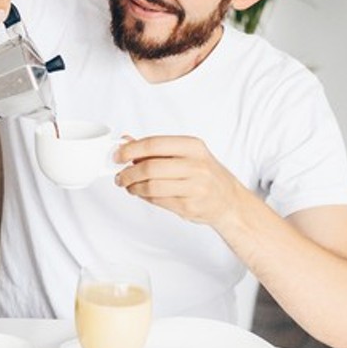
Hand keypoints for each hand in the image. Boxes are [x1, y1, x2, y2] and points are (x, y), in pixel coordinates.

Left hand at [115, 135, 246, 227]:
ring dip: (133, 187)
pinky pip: (157, 200)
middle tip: (119, 176)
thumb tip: (126, 141)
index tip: (117, 155)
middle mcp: (196, 165)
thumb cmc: (205, 175)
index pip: (154, 144)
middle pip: (150, 167)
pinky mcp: (189, 206)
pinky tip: (141, 193)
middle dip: (128, 173)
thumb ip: (155, 149)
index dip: (130, 150)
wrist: (229, 201)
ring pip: (151, 186)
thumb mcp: (185, 154)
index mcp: (193, 147)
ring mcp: (194, 187)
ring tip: (129, 186)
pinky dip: (144, 197)